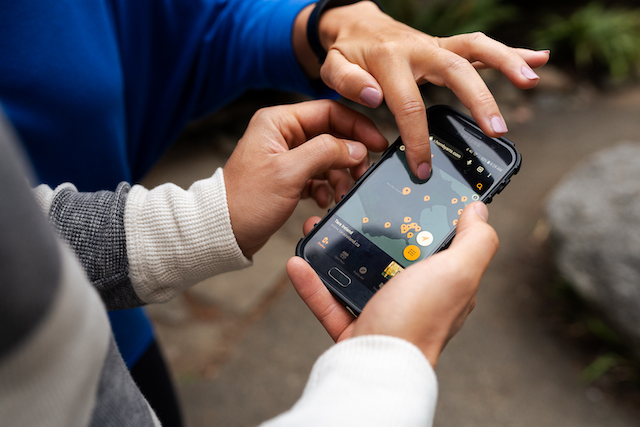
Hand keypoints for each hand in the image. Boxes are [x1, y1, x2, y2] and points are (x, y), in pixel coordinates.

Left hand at [223, 100, 387, 257]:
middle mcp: (282, 134)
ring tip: (342, 194)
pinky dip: (326, 187)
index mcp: (278, 122)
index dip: (356, 126)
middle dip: (349, 155)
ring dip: (339, 175)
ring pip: (327, 157)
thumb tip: (356, 147)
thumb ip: (325, 153)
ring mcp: (286, 156)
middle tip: (363, 173)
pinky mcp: (288, 177)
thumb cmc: (246, 201)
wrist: (223, 232)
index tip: (377, 143)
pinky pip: (318, 175)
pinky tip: (324, 200)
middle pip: (331, 135)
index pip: (329, 112)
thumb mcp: (289, 173)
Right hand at [287, 202, 497, 365]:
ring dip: (332, 249)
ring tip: (318, 227)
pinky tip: (299, 262)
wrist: (376, 367)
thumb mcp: (458, 272)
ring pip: (354, 272)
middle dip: (367, 230)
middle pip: (388, 254)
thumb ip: (474, 240)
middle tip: (349, 207)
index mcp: (441, 283)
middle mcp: (413, 297)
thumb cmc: (420, 320)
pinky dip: (311, 281)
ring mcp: (381, 311)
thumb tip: (478, 210)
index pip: (434, 242)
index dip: (419, 217)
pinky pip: (327, 298)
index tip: (399, 194)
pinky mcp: (351, 325)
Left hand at [293, 2, 548, 178]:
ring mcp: (437, 46)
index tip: (423, 168)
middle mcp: (420, 49)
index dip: (416, 140)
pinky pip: (481, 49)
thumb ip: (349, 82)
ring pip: (477, 49)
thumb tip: (376, 96)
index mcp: (390, 61)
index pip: (409, 105)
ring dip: (507, 62)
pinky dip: (510, 53)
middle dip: (480, 100)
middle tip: (497, 130)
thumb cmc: (347, 53)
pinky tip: (537, 59)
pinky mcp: (447, 47)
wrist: (357, 25)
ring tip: (532, 80)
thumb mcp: (333, 68)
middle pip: (456, 71)